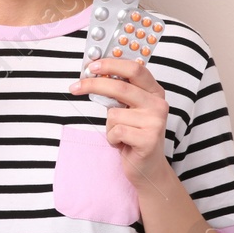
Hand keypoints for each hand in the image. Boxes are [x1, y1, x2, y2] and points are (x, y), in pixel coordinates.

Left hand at [68, 58, 174, 192]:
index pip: (135, 69)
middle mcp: (158, 104)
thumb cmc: (134, 136)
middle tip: (75, 87)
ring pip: (114, 113)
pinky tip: (123, 144)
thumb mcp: (129, 110)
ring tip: (121, 135)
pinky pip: (116, 131)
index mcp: (155, 92)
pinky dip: (112, 139)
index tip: (92, 65)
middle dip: (93, 85)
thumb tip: (93, 74)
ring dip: (109, 126)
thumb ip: (119, 93)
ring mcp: (155, 122)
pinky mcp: (148, 139)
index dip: (112, 64)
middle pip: (120, 87)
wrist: (148, 168)